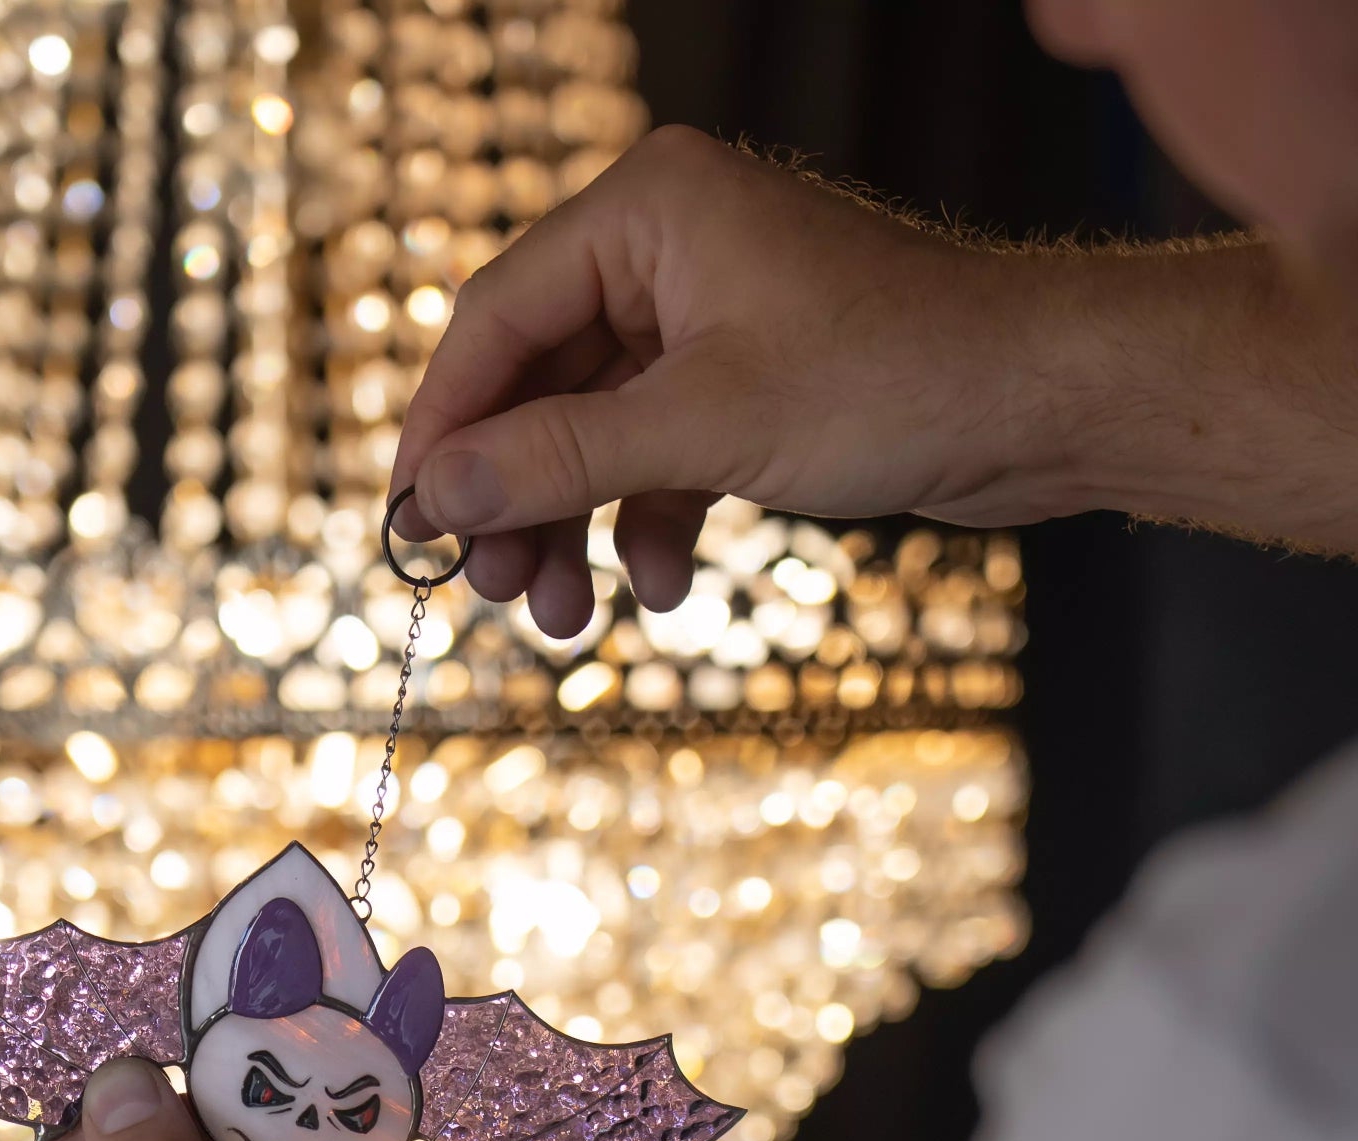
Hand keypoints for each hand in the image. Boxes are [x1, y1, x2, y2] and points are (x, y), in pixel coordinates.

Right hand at [390, 126, 1072, 636]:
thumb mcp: (701, 427)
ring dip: (573, 527)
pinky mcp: (743, 377)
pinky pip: (654, 453)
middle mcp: (667, 248)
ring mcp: (706, 315)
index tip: (408, 521)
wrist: (1044, 405)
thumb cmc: (896, 377)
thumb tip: (432, 497)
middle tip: (490, 590)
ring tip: (568, 618)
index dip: (442, 427)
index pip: (496, 319)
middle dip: (516, 496)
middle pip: (538, 383)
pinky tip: (660, 585)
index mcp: (647, 209)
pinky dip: (646, 521)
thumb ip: (554, 459)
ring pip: (593, 430)